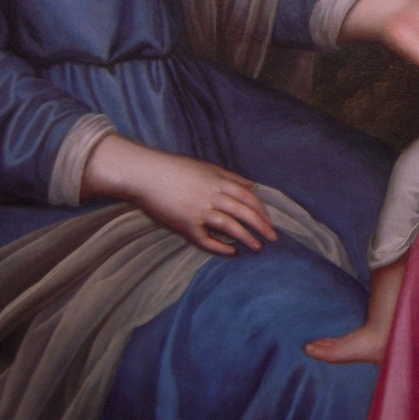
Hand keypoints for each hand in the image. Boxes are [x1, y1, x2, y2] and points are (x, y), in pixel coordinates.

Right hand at [82, 136, 277, 255]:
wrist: (145, 174)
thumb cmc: (174, 168)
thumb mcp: (205, 167)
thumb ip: (230, 176)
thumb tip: (252, 185)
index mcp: (218, 180)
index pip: (248, 197)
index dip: (261, 210)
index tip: (270, 221)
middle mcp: (212, 195)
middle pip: (244, 212)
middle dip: (261, 226)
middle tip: (273, 238)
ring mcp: (199, 210)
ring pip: (230, 227)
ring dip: (246, 238)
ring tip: (257, 247)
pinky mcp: (185, 224)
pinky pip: (207, 239)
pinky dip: (221, 247)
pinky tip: (232, 252)